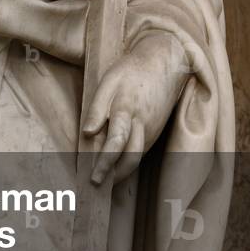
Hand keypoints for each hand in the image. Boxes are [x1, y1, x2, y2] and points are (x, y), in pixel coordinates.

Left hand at [82, 32, 189, 185]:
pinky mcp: (155, 132)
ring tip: (103, 180)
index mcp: (128, 110)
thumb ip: (97, 108)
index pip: (116, 142)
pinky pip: (141, 151)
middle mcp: (143, 125)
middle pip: (130, 158)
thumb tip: (86, 133)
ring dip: (121, 172)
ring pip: (137, 158)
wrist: (164, 64)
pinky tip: (115, 165)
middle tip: (97, 186)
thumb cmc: (131, 71)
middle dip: (114, 175)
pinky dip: (128, 161)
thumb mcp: (109, 81)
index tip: (94, 178)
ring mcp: (152, 130)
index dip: (105, 162)